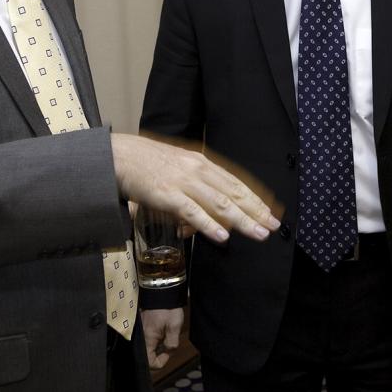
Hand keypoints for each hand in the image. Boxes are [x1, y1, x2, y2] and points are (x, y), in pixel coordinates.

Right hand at [111, 133, 280, 243]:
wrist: (118, 155)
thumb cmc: (146, 163)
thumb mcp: (177, 167)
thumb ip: (195, 185)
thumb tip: (208, 209)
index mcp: (202, 162)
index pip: (235, 182)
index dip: (255, 198)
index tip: (270, 212)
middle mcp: (197, 170)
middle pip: (233, 193)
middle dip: (256, 211)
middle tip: (273, 226)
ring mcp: (183, 182)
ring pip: (219, 203)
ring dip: (242, 220)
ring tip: (258, 234)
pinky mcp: (167, 194)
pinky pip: (192, 212)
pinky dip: (209, 225)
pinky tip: (222, 236)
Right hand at [142, 308, 183, 368]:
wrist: (161, 290)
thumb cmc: (168, 309)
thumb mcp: (174, 327)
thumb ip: (172, 343)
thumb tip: (167, 351)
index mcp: (147, 339)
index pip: (149, 363)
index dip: (160, 363)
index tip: (168, 353)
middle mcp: (140, 338)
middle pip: (147, 357)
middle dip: (158, 355)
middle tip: (168, 346)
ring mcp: (140, 333)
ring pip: (147, 348)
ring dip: (157, 348)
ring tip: (166, 338)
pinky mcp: (141, 328)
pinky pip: (146, 340)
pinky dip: (154, 341)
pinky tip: (161, 334)